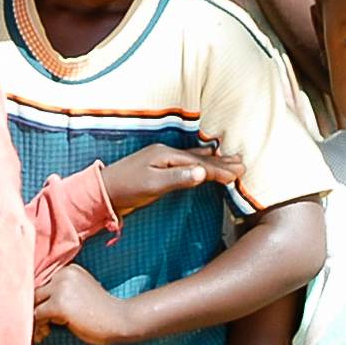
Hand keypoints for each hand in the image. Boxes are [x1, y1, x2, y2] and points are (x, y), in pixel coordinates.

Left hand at [34, 265, 136, 344]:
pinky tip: (45, 335)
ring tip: (43, 334)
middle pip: (36, 291)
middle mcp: (63, 274)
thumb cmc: (102, 313)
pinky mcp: (59, 304)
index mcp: (69, 270)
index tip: (45, 318)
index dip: (41, 301)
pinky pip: (37, 315)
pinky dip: (38, 326)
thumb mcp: (80, 295)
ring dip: (35, 320)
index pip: (43, 283)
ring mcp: (61, 288)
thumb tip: (33, 307)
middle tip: (42, 328)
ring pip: (34, 303)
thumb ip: (61, 294)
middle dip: (35, 310)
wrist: (121, 320)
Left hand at [98, 143, 243, 215]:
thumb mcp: (153, 185)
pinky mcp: (158, 168)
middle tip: (243, 164)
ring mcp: (161, 159)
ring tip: (230, 159)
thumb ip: (178, 178)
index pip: (199, 164)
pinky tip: (202, 164)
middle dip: (221, 162)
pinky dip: (199, 162)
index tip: (238, 175)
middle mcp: (166, 153)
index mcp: (166, 155)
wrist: (102, 191)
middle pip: (199, 158)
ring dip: (213, 160)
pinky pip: (185, 162)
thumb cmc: (127, 189)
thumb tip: (203, 173)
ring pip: (193, 158)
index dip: (219, 170)